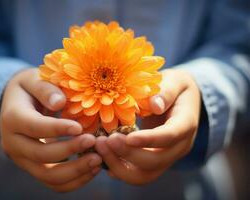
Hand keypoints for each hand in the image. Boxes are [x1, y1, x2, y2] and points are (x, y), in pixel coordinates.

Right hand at [0, 68, 101, 191]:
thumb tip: (59, 103)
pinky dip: (73, 181)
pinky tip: (92, 169)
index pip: (34, 127)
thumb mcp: (33, 80)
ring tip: (98, 160)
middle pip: (41, 156)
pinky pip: (52, 182)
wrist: (15, 105)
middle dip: (70, 150)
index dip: (57, 129)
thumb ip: (45, 88)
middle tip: (94, 142)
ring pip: (47, 176)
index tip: (80, 127)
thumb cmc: (29, 89)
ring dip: (75, 172)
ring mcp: (23, 159)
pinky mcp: (33, 167)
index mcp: (12, 118)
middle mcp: (13, 143)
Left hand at [95, 69, 200, 184]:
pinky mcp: (152, 161)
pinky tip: (102, 156)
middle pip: (154, 162)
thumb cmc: (176, 87)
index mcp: (186, 124)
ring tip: (99, 147)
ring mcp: (165, 157)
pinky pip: (135, 173)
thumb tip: (154, 105)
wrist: (181, 101)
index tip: (126, 137)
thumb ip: (167, 90)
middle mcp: (178, 147)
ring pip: (143, 175)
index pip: (169, 137)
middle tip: (103, 140)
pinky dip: (117, 168)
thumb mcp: (176, 81)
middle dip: (127, 154)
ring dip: (118, 165)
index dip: (148, 139)